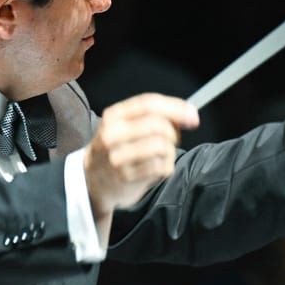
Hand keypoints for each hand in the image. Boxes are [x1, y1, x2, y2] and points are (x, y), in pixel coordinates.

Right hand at [83, 93, 199, 218]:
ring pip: (163, 147)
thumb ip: (152, 115)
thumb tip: (189, 114)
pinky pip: (162, 167)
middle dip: (173, 132)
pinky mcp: (127, 178)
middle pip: (158, 126)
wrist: (92, 180)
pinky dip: (166, 167)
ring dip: (170, 151)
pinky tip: (155, 168)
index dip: (175, 107)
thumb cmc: (117, 148)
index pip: (148, 104)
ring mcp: (118, 158)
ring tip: (161, 155)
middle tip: (173, 139)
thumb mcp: (124, 125)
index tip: (193, 115)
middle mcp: (112, 136)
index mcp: (113, 117)